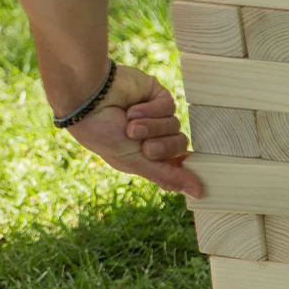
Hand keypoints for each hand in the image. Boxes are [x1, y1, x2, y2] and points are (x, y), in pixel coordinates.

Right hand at [67, 64, 201, 197]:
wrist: (88, 102)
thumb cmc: (104, 135)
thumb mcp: (134, 162)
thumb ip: (167, 176)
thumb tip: (200, 193)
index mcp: (144, 155)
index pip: (175, 163)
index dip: (180, 165)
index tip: (179, 165)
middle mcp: (152, 135)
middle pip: (179, 146)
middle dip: (161, 147)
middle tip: (142, 145)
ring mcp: (155, 115)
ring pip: (175, 126)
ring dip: (151, 127)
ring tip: (130, 123)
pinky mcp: (156, 95)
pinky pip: (169, 106)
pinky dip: (151, 110)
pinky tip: (132, 108)